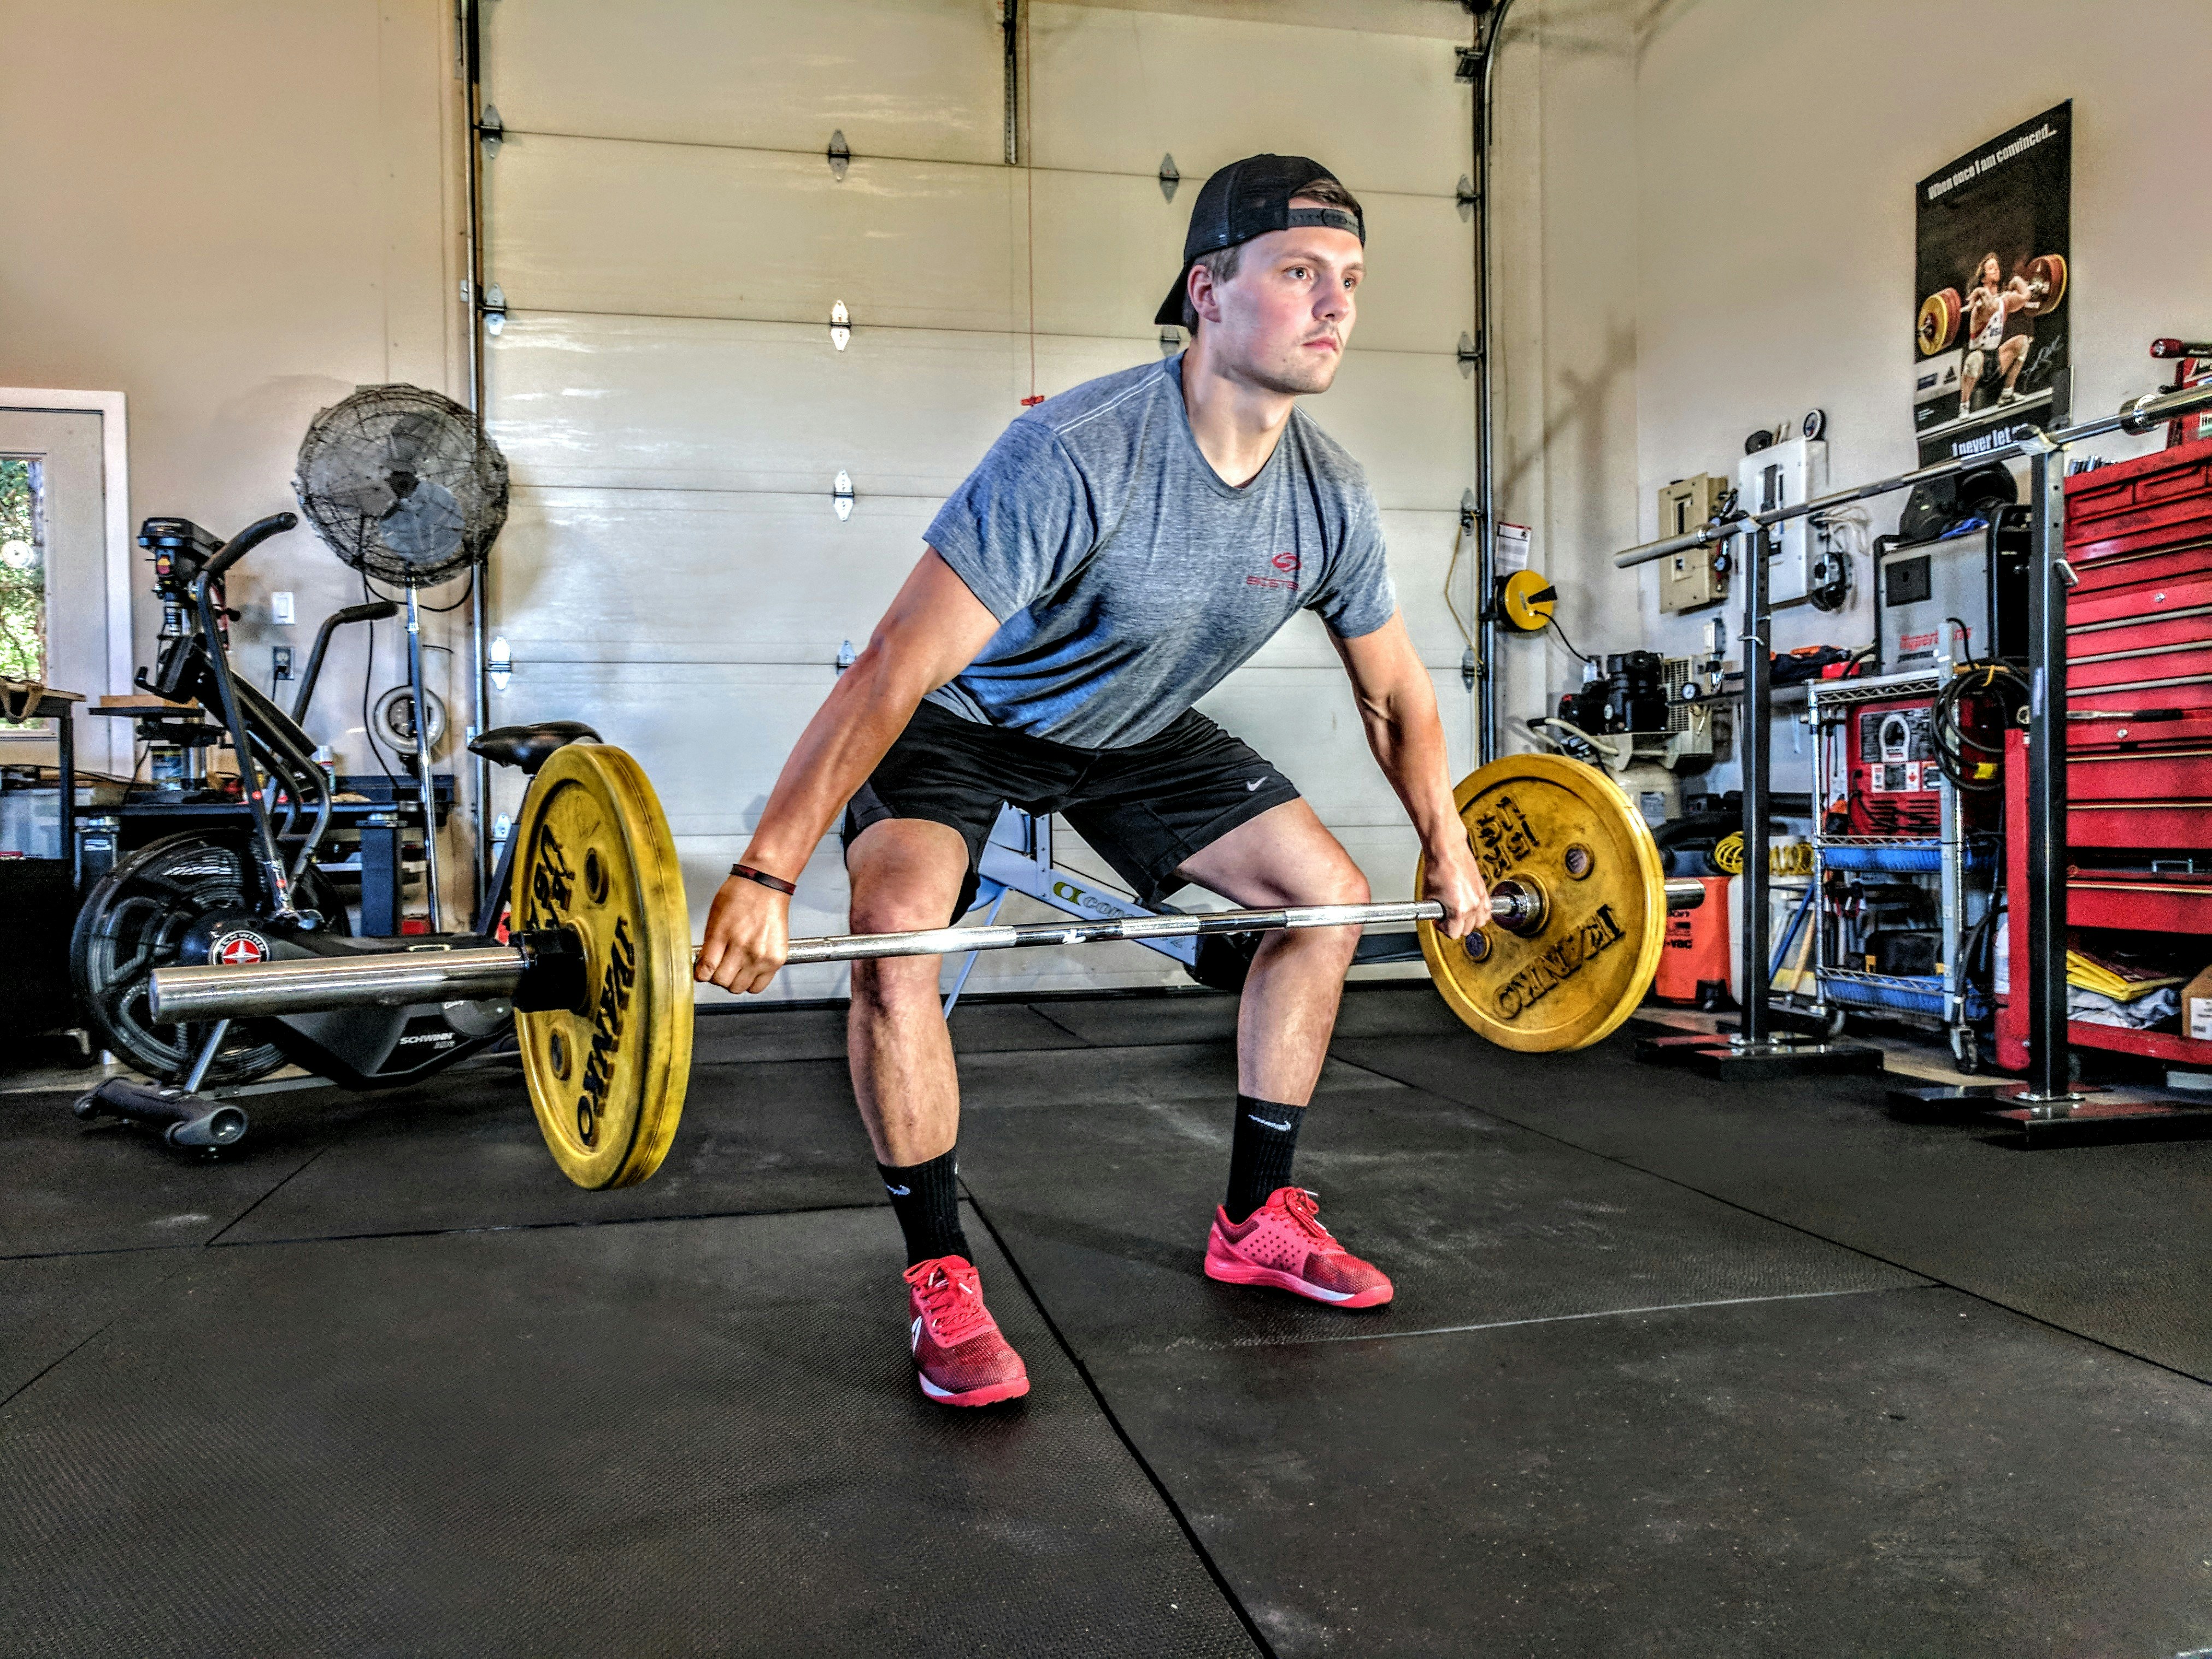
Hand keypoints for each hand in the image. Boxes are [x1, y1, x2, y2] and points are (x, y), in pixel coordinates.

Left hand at [695, 874, 790, 994]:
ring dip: (734, 980)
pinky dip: (751, 982)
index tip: (702, 973)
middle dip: (717, 976)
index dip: (701, 974)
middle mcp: (743, 948)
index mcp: (723, 936)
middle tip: (721, 966)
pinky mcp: (776, 960)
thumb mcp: (715, 918)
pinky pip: (758, 986)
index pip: (706, 971)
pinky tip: (749, 970)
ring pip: (739, 987)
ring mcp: (761, 956)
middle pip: (722, 981)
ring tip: (736, 967)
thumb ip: (709, 945)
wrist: (767, 885)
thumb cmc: (740, 895)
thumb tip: (703, 967)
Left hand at [1424, 838, 1490, 938]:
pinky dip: (1480, 912)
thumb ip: (1435, 911)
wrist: (1447, 850)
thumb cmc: (1438, 867)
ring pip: (1480, 922)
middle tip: (1445, 916)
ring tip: (1458, 913)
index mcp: (1459, 909)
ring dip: (1469, 921)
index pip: (1453, 933)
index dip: (1442, 928)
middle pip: (1467, 930)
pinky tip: (1470, 907)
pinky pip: (1487, 910)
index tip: (1438, 921)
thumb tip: (1438, 915)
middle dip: (1455, 925)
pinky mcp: (1484, 890)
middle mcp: (1473, 905)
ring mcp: (1480, 897)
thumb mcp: (1429, 895)